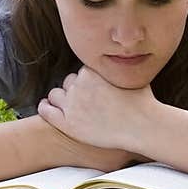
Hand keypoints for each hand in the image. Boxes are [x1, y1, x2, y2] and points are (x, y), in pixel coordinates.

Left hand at [38, 66, 157, 153]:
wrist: (142, 126)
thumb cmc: (142, 102)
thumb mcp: (132, 75)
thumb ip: (120, 67)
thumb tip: (122, 62)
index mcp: (92, 71)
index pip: (82, 71)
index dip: (88, 80)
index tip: (93, 89)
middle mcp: (79, 85)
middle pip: (69, 82)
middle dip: (76, 89)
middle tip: (86, 100)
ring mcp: (72, 104)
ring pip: (56, 94)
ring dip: (61, 98)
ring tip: (67, 105)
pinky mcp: (67, 123)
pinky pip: (47, 111)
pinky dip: (45, 107)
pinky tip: (46, 107)